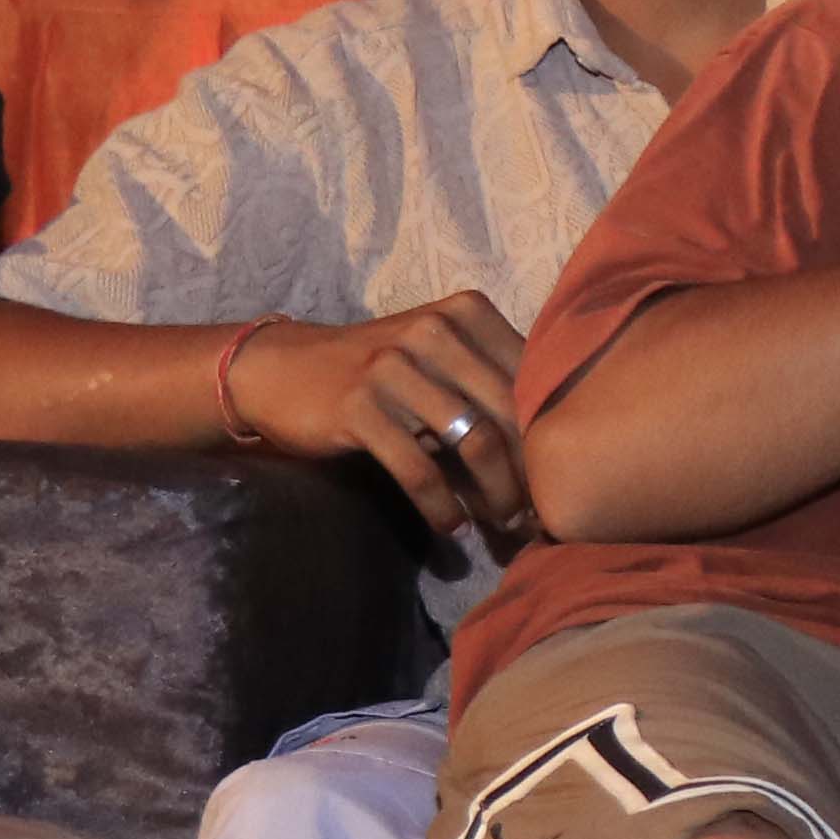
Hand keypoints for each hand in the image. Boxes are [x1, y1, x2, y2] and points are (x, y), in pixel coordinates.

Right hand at [234, 297, 536, 543]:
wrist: (279, 368)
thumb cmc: (376, 371)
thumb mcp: (437, 356)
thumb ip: (490, 378)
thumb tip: (555, 443)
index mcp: (466, 312)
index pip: (532, 377)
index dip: (552, 433)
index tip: (560, 477)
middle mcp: (435, 330)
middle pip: (511, 411)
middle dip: (531, 471)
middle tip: (538, 514)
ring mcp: (394, 367)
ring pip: (474, 441)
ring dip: (497, 495)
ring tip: (504, 524)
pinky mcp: (359, 407)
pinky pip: (419, 469)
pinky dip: (442, 506)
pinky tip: (451, 525)